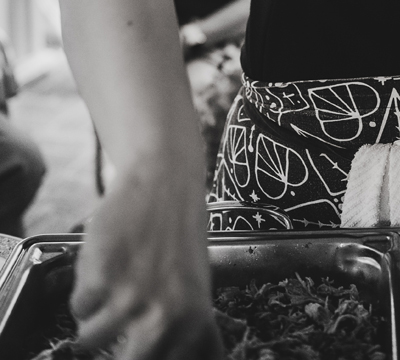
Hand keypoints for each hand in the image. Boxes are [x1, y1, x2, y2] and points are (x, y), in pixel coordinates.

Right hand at [72, 161, 222, 359]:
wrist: (164, 181)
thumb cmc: (179, 237)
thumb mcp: (198, 292)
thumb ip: (192, 337)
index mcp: (192, 327)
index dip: (137, 354)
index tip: (133, 341)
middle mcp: (163, 320)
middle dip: (114, 344)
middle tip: (122, 314)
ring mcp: (130, 300)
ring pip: (90, 338)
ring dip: (95, 314)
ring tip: (116, 281)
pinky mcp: (101, 278)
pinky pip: (77, 307)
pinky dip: (85, 288)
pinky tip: (107, 262)